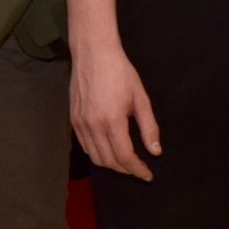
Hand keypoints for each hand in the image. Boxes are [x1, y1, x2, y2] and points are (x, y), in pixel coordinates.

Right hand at [71, 42, 160, 180]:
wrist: (93, 53)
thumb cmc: (120, 72)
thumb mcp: (141, 98)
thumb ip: (149, 127)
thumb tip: (155, 151)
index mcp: (112, 120)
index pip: (124, 157)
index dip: (138, 170)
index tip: (148, 175)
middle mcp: (93, 125)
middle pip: (109, 161)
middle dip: (126, 170)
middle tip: (139, 169)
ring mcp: (80, 123)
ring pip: (95, 157)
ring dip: (111, 164)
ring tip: (125, 161)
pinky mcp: (74, 119)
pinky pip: (85, 146)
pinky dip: (97, 153)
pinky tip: (108, 148)